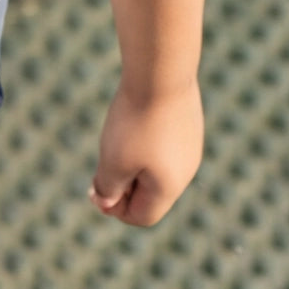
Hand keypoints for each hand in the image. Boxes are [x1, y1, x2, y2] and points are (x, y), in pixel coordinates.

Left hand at [88, 80, 203, 226]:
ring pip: (155, 172)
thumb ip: (108, 190)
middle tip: (100, 168)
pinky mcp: (188, 127)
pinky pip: (163, 151)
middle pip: (149, 197)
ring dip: (131, 168)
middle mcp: (187, 171)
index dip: (115, 210)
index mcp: (170, 187)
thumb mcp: (112, 163)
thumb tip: (106, 203)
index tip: (96, 188)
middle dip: (122, 189)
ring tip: (117, 145)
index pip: (142, 217)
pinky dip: (144, 148)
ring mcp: (191, 147)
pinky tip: (133, 127)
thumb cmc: (134, 122)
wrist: (161, 72)